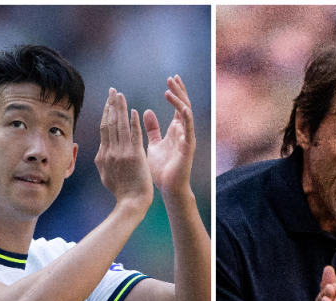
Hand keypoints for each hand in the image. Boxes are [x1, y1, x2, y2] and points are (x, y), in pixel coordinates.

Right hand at [94, 88, 152, 207]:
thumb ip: (104, 161)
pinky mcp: (134, 156)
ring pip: (119, 126)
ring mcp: (121, 153)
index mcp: (103, 155)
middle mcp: (110, 152)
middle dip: (111, 105)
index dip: (106, 113)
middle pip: (109, 123)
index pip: (104, 129)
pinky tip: (134, 111)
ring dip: (120, 108)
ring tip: (120, 95)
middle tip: (113, 90)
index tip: (108, 101)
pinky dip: (133, 122)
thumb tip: (102, 153)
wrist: (131, 203)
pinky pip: (133, 135)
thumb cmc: (122, 191)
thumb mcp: (106, 175)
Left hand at [144, 75, 195, 196]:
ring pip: (187, 113)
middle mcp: (184, 131)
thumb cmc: (161, 169)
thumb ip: (152, 128)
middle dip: (179, 91)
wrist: (168, 188)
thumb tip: (146, 111)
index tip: (170, 78)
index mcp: (176, 130)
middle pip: (184, 105)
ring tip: (170, 89)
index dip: (176, 91)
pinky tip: (181, 107)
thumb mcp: (153, 144)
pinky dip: (185, 117)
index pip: (178, 105)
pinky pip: (189, 129)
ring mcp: (187, 138)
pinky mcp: (188, 147)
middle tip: (172, 77)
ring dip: (180, 100)